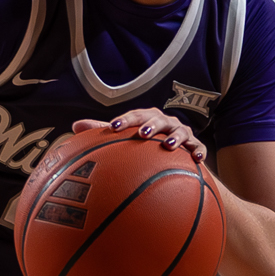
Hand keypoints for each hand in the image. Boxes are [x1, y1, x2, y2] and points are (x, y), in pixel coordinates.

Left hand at [72, 109, 206, 162]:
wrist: (179, 158)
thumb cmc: (148, 145)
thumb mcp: (127, 138)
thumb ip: (104, 132)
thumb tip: (75, 126)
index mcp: (148, 119)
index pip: (136, 116)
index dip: (126, 120)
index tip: (114, 127)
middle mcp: (166, 123)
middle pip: (159, 120)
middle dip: (151, 125)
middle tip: (142, 133)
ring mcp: (183, 134)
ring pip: (181, 132)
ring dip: (176, 138)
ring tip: (168, 146)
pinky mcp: (196, 146)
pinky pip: (199, 148)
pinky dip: (199, 151)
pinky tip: (197, 159)